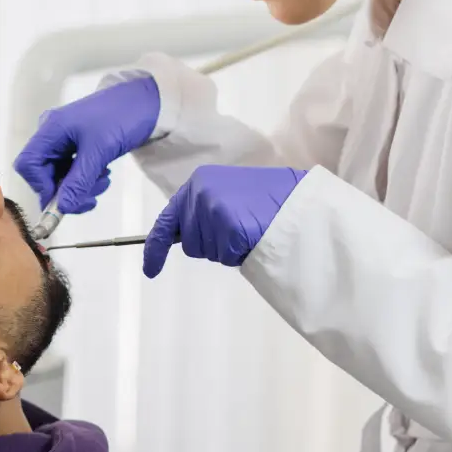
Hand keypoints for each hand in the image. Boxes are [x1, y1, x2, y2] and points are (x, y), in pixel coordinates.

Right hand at [13, 77, 161, 214]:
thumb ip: (79, 181)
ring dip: (80, 187)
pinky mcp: (78, 146)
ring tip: (103, 180)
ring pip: (60, 176)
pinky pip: (73, 171)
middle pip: (44, 173)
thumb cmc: (122, 116)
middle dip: (66, 190)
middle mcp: (53, 134)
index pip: (28, 164)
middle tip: (90, 198)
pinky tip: (103, 175)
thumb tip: (63, 206)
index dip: (41, 185)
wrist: (147, 101)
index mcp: (51, 128)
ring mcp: (65, 140)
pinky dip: (86, 179)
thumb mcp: (100, 151)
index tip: (62, 199)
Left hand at [142, 165, 305, 278]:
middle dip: (211, 245)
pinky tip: (255, 236)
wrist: (301, 203)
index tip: (150, 270)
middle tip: (239, 231)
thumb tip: (183, 235)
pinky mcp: (227, 227)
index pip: (167, 220)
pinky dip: (239, 253)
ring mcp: (212, 209)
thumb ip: (205, 208)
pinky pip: (225, 255)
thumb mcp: (230, 193)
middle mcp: (200, 192)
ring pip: (206, 251)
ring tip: (250, 230)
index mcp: (199, 181)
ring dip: (225, 249)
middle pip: (190, 242)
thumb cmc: (272, 201)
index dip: (155, 248)